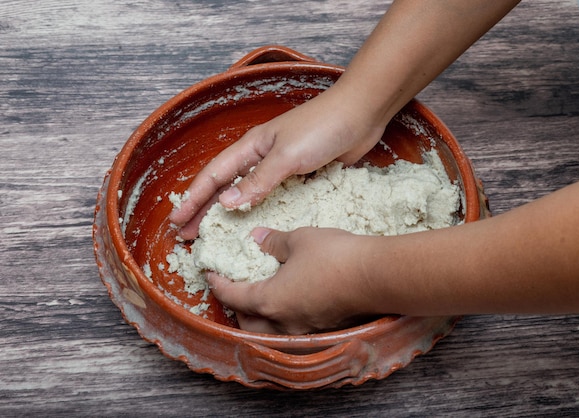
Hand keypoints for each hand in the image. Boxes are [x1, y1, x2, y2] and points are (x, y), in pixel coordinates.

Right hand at [169, 87, 385, 239]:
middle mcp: (260, 158)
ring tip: (214, 236)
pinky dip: (260, 213)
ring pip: (246, 195)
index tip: (177, 221)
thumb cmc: (322, 128)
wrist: (361, 116)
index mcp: (251, 147)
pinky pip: (273, 199)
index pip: (213, 176)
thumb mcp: (286, 155)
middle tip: (187, 236)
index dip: (193, 200)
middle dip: (204, 211)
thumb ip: (259, 180)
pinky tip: (256, 227)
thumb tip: (226, 203)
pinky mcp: (300, 177)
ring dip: (229, 215)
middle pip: (224, 188)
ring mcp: (279, 168)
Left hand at [208, 226, 378, 334]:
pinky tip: (291, 299)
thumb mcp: (299, 239)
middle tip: (235, 287)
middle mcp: (284, 322)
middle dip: (236, 308)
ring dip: (260, 317)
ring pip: (270, 330)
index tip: (210, 272)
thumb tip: (257, 238)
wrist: (377, 275)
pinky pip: (293, 328)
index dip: (218, 283)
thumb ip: (273, 241)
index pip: (233, 296)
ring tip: (262, 296)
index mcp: (270, 301)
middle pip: (247, 324)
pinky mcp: (324, 328)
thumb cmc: (335, 255)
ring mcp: (305, 329)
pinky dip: (283, 317)